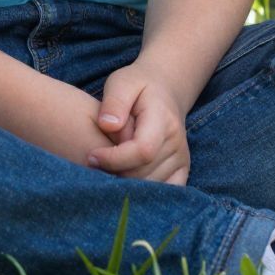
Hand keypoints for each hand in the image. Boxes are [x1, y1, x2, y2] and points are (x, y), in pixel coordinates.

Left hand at [86, 63, 190, 184]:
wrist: (164, 90)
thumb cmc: (137, 86)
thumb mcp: (121, 82)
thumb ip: (114, 102)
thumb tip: (108, 126)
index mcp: (164, 119)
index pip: (142, 150)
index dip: (114, 159)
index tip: (91, 156)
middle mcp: (177, 142)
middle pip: (144, 173)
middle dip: (115, 172)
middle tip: (95, 162)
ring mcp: (182, 158)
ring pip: (150, 186)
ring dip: (125, 182)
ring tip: (108, 166)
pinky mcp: (181, 170)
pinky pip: (163, 191)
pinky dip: (142, 192)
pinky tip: (125, 180)